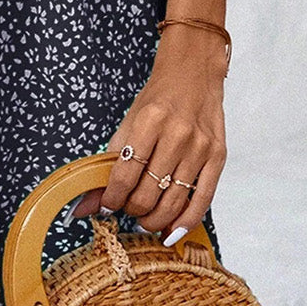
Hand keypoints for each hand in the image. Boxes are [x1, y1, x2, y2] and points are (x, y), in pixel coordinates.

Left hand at [65, 27, 228, 242]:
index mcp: (150, 121)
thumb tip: (88, 201)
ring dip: (154, 220)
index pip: (126, 174)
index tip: (106, 207)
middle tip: (127, 210)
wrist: (194, 73)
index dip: (112, 198)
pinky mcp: (218, 157)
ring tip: (144, 220)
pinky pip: (202, 200)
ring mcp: (200, 148)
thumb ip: (110, 160)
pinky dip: (185, 222)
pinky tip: (172, 232)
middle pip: (148, 193)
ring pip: (173, 202)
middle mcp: (178, 135)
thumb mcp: (129, 120)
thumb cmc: (159, 97)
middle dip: (132, 210)